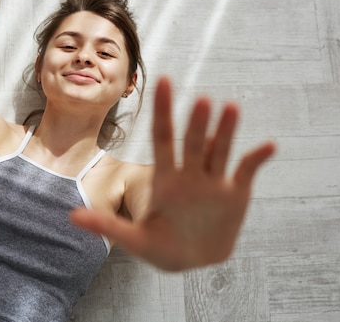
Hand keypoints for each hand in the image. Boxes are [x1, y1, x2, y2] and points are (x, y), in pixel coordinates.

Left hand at [71, 77, 275, 270]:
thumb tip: (71, 216)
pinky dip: (257, 159)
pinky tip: (269, 146)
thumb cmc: (160, 247)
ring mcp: (214, 181)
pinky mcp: (236, 193)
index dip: (163, 111)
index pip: (163, 137)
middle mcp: (190, 173)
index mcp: (165, 178)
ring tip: (231, 108)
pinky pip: (247, 171)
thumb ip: (106, 225)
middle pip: (194, 142)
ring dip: (226, 130)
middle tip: (201, 101)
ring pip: (221, 149)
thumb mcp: (133, 240)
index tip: (163, 80)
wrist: (190, 260)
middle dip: (197, 123)